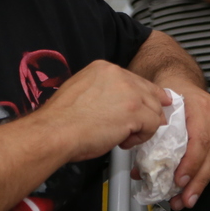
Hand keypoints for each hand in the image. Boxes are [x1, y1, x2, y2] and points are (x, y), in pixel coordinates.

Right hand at [40, 60, 170, 162]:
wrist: (55, 132)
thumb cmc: (62, 120)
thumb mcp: (82, 91)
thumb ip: (103, 91)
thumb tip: (118, 104)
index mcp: (104, 68)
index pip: (135, 80)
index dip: (144, 96)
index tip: (148, 106)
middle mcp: (119, 75)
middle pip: (149, 93)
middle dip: (148, 112)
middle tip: (138, 128)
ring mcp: (129, 92)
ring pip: (154, 109)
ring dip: (143, 127)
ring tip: (124, 137)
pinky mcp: (135, 111)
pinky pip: (153, 124)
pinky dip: (142, 136)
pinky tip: (124, 141)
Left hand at [155, 80, 209, 210]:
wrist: (181, 80)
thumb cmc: (170, 92)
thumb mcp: (158, 109)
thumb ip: (152, 137)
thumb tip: (141, 170)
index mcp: (200, 107)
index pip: (200, 140)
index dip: (191, 164)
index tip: (180, 182)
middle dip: (198, 181)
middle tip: (185, 199)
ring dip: (202, 183)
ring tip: (187, 199)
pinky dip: (205, 174)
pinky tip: (194, 187)